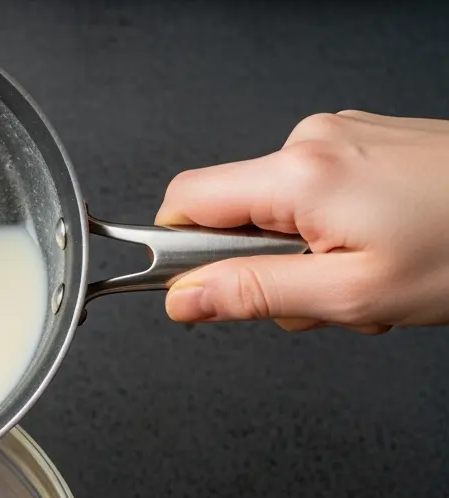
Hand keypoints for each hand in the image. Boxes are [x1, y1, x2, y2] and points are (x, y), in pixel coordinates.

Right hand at [156, 112, 448, 332]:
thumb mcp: (349, 295)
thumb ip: (254, 295)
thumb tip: (184, 299)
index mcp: (299, 175)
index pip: (184, 202)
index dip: (177, 251)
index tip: (201, 289)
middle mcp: (314, 141)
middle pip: (235, 213)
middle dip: (265, 266)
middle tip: (324, 296)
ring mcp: (345, 135)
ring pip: (281, 211)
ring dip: (308, 256)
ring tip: (369, 275)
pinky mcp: (371, 140)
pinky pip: (320, 194)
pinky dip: (338, 232)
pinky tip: (384, 249)